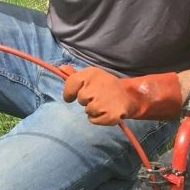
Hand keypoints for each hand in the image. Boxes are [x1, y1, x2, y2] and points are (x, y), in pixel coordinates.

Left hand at [62, 66, 182, 124]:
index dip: (69, 92)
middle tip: (98, 96)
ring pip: (87, 110)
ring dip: (93, 110)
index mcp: (92, 74)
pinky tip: (107, 111)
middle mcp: (97, 85)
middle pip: (80, 99)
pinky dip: (98, 118)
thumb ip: (74, 75)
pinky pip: (93, 120)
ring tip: (104, 103)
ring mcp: (104, 101)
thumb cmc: (106, 87)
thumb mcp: (91, 77)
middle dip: (86, 100)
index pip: (71, 83)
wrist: (129, 96)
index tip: (71, 96)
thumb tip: (60, 68)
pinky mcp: (110, 115)